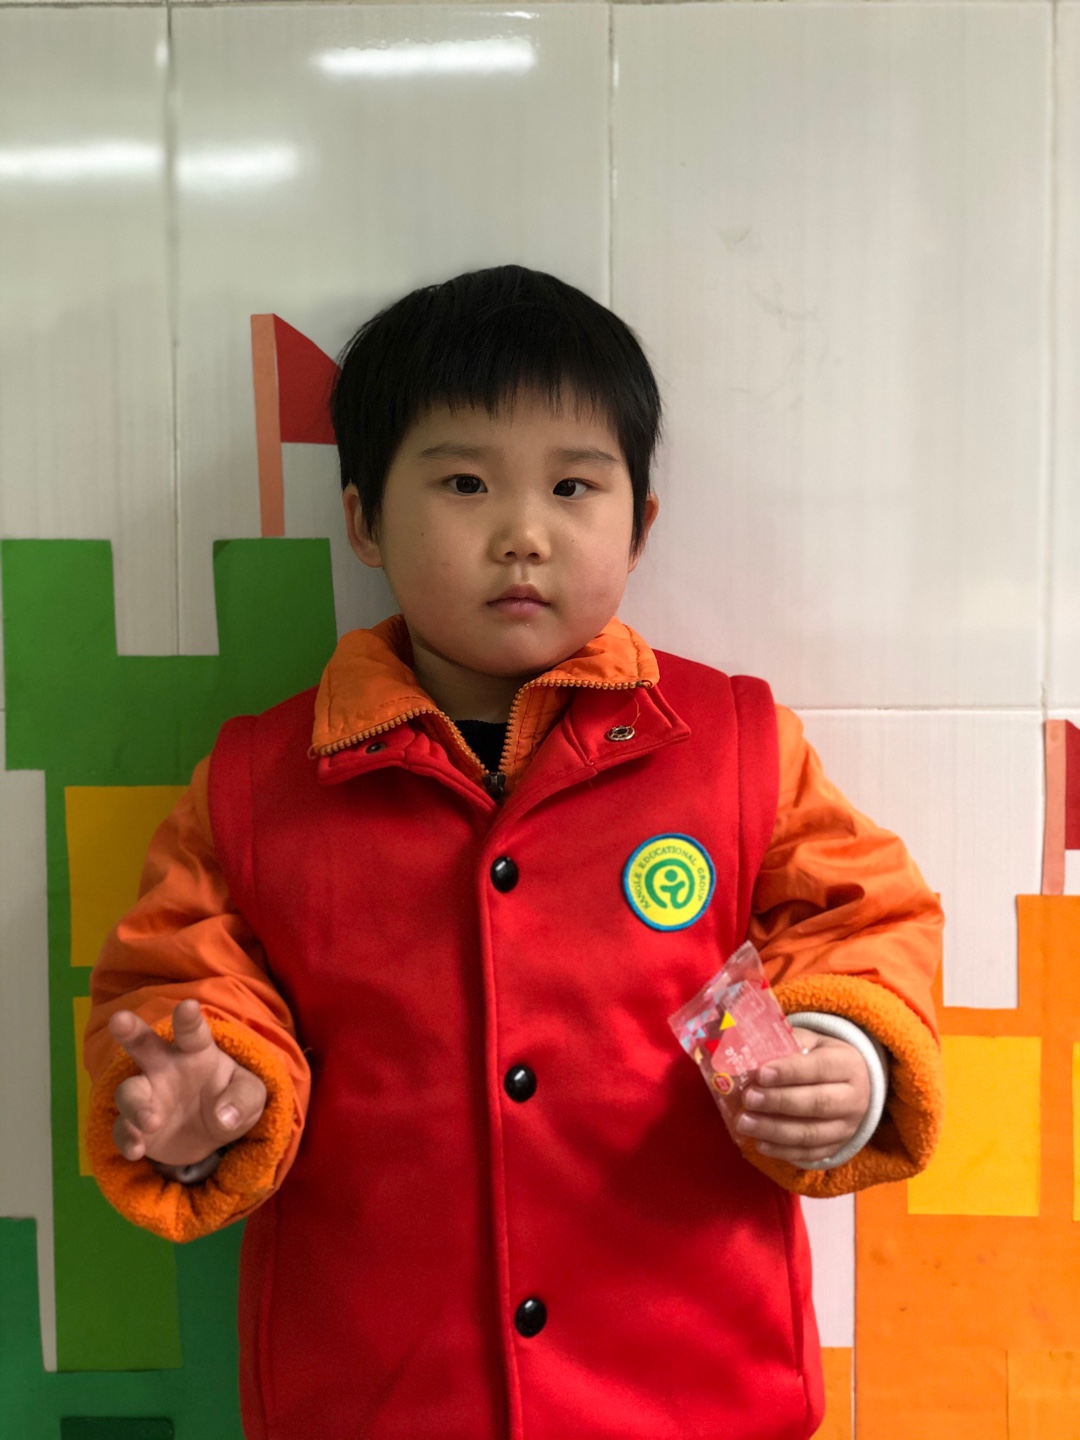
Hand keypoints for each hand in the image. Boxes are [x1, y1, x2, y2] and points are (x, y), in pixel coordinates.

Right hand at [108, 998, 266, 1167]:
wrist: (213, 1135)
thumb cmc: (232, 1098)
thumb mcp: (251, 1096)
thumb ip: (243, 1100)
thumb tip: (224, 1116)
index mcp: (197, 1051)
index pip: (192, 1032)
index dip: (188, 1019)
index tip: (187, 1007)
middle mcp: (166, 1067)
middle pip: (143, 1045)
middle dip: (130, 1031)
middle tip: (119, 1019)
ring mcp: (147, 1096)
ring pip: (129, 1092)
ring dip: (137, 1106)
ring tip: (152, 1122)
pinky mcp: (135, 1126)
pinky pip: (124, 1129)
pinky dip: (127, 1139)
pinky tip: (135, 1150)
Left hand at [734, 1028, 870, 1164]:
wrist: (855, 1085)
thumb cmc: (822, 1058)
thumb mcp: (812, 1043)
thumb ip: (788, 1046)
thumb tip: (751, 1054)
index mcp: (848, 1064)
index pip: (819, 1068)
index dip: (789, 1072)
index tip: (760, 1074)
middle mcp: (853, 1098)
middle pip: (817, 1103)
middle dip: (779, 1102)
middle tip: (748, 1099)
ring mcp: (847, 1127)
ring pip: (811, 1133)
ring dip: (774, 1130)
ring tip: (744, 1123)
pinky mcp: (836, 1147)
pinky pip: (809, 1154)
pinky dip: (782, 1151)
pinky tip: (759, 1144)